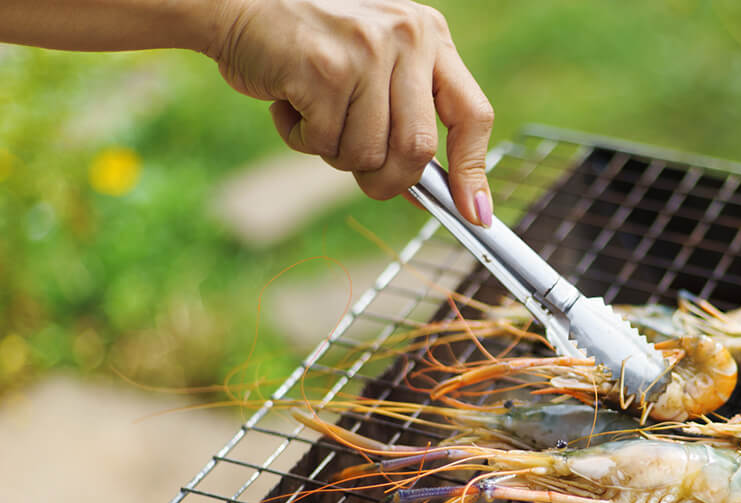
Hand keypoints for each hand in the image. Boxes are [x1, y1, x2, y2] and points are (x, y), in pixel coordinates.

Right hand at [209, 0, 493, 224]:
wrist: (235, 2)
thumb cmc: (307, 45)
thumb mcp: (374, 64)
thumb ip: (405, 117)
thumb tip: (429, 194)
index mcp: (430, 36)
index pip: (473, 114)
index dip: (473, 171)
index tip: (474, 213)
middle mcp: (408, 37)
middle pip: (417, 150)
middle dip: (388, 180)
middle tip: (362, 174)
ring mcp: (367, 50)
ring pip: (368, 153)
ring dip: (335, 153)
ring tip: (314, 113)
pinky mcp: (325, 68)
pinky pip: (325, 143)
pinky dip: (301, 138)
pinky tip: (289, 101)